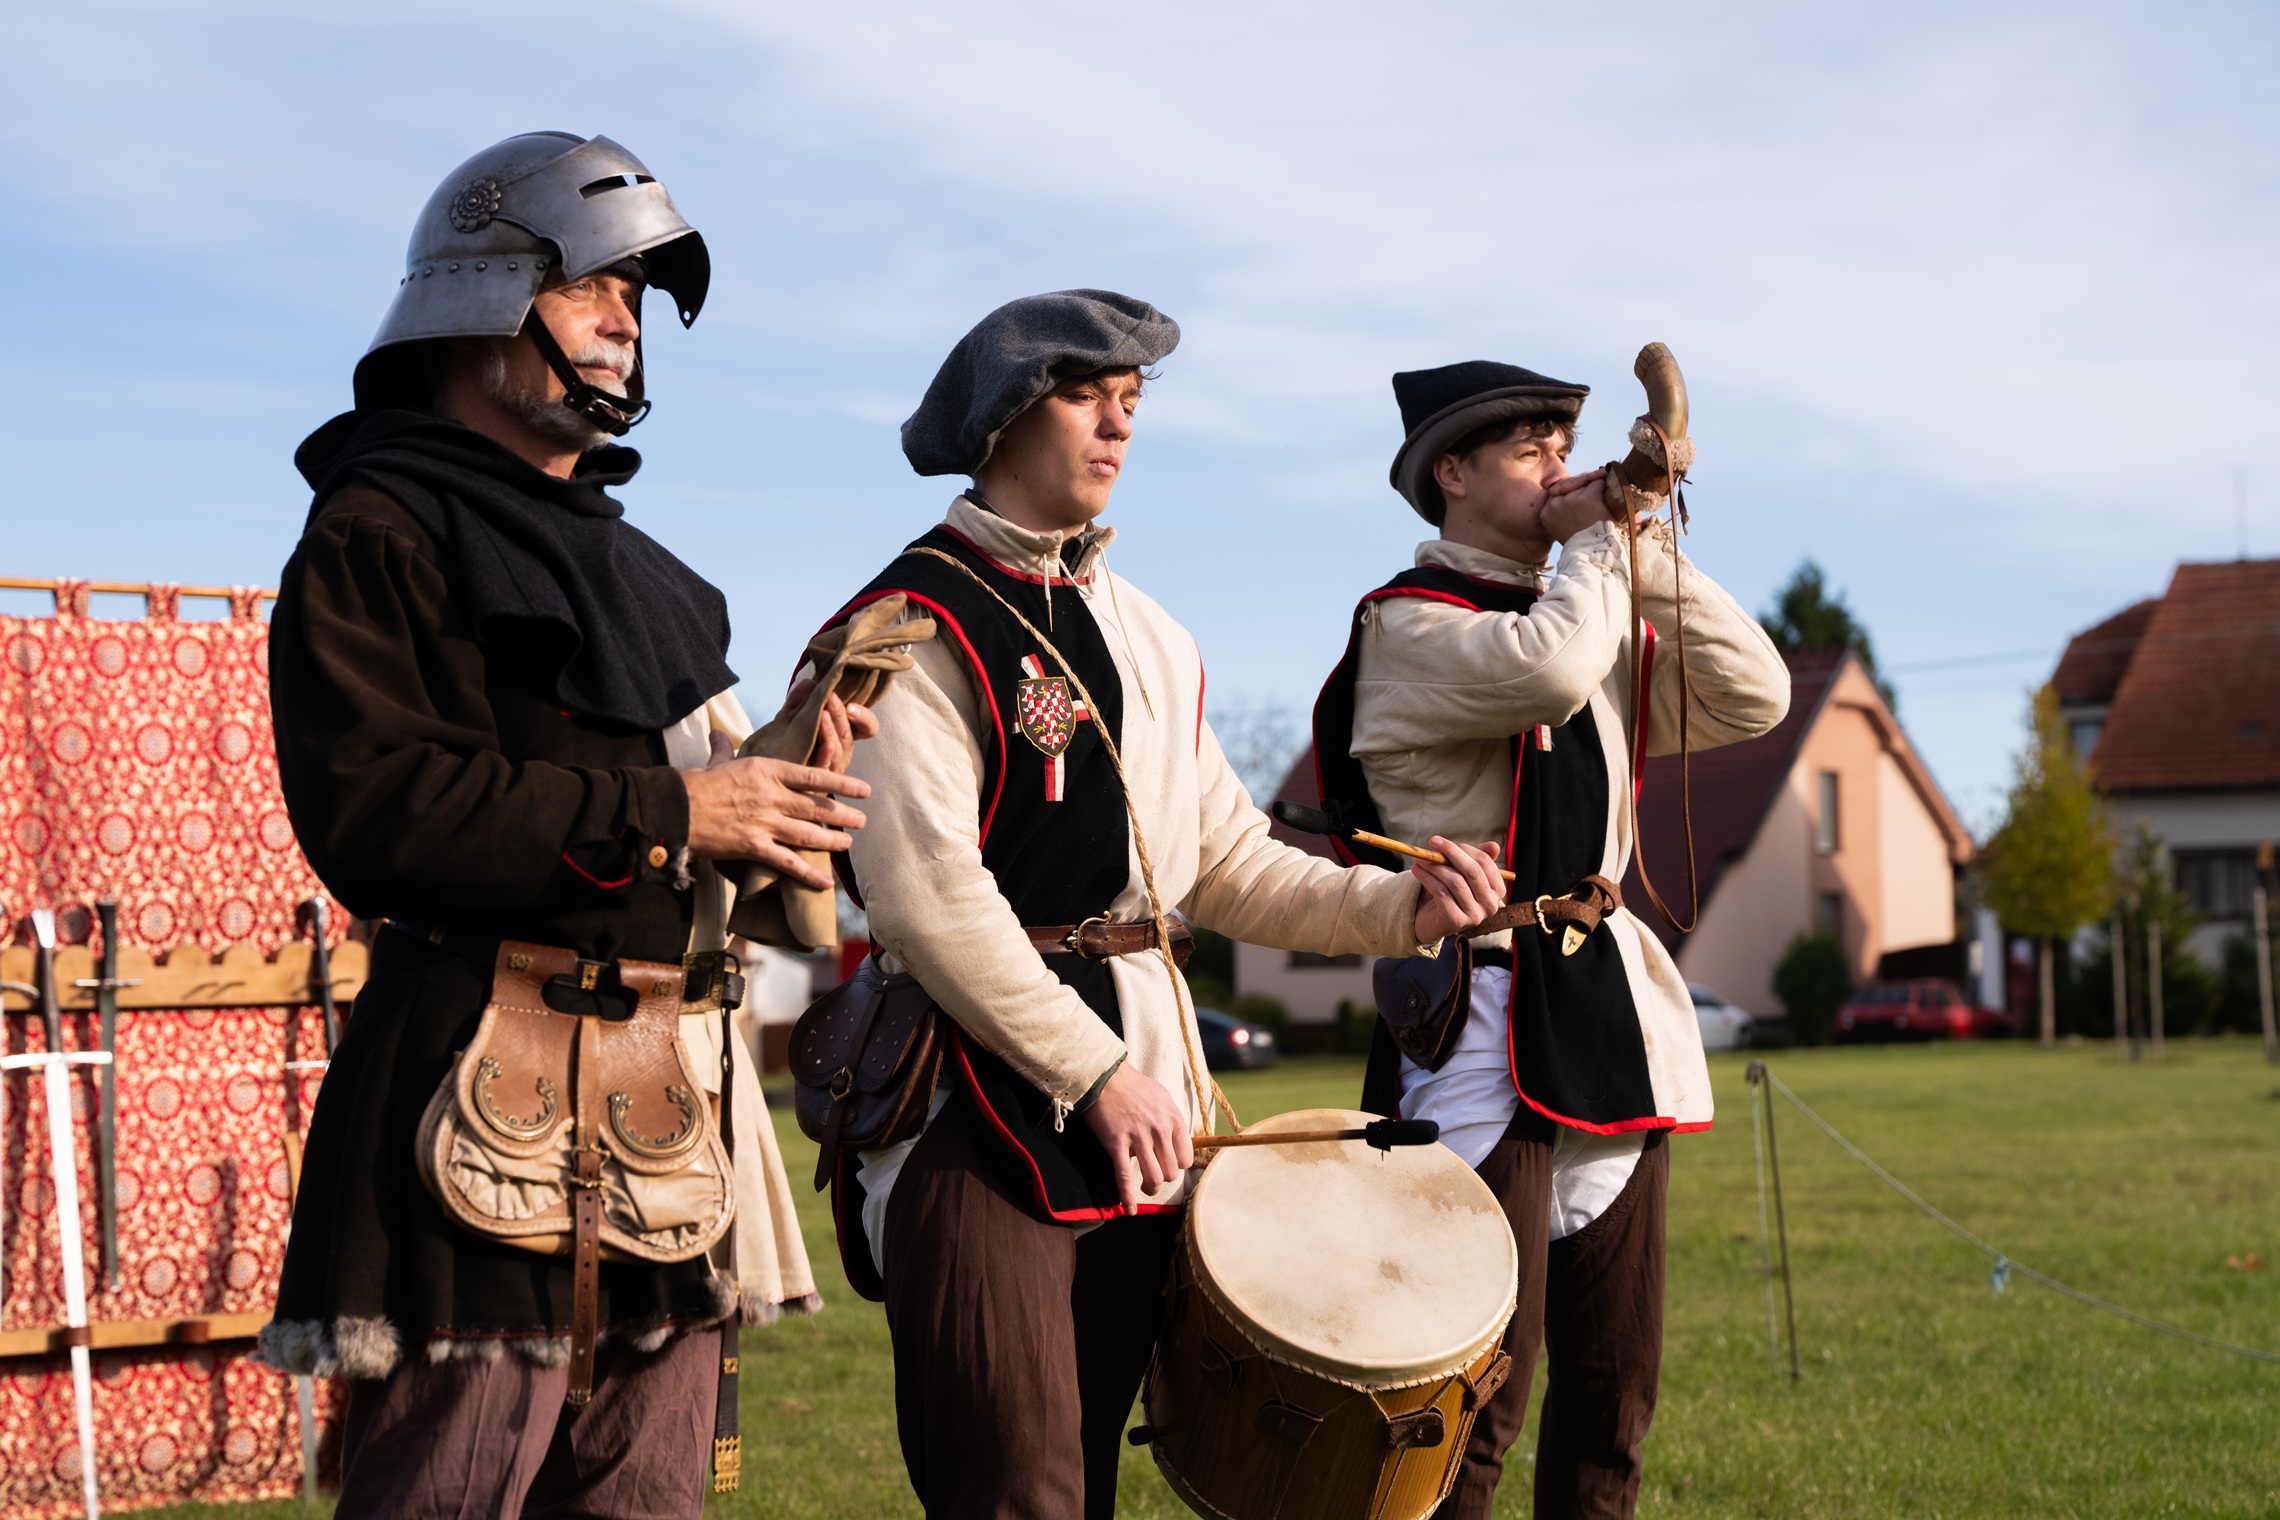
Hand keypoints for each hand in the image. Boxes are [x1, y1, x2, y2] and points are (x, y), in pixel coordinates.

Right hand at [681, 748, 869, 889]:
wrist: (675, 808)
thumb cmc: (695, 784)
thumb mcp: (717, 762)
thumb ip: (725, 749)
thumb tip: (718, 733)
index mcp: (767, 770)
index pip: (814, 776)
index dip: (842, 784)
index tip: (863, 789)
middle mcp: (771, 796)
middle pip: (817, 807)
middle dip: (843, 815)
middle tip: (862, 821)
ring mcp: (764, 822)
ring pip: (808, 834)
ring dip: (832, 841)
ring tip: (848, 844)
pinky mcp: (753, 846)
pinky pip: (786, 863)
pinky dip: (807, 875)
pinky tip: (824, 883)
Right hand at [1081, 1064, 1193, 1215]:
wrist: (1105, 1076)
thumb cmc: (1132, 1085)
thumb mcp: (1161, 1097)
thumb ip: (1169, 1119)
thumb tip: (1174, 1139)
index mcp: (1173, 1119)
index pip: (1186, 1157)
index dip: (1178, 1165)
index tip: (1168, 1163)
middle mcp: (1159, 1130)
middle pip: (1171, 1171)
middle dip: (1164, 1177)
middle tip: (1154, 1174)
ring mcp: (1138, 1138)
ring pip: (1154, 1178)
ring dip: (1150, 1188)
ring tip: (1145, 1187)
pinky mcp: (1116, 1144)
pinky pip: (1124, 1177)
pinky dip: (1127, 1197)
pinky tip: (1130, 1210)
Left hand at [1411, 837, 1506, 943]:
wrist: (1431, 920)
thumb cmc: (1450, 891)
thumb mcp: (1462, 873)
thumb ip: (1475, 858)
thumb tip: (1494, 846)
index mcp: (1497, 890)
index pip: (1485, 862)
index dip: (1465, 849)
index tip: (1444, 841)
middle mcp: (1490, 905)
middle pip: (1472, 871)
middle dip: (1451, 852)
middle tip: (1433, 841)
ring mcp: (1475, 915)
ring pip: (1455, 881)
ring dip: (1435, 866)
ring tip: (1421, 859)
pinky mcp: (1456, 921)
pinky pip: (1441, 892)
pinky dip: (1427, 878)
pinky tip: (1417, 871)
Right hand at [1540, 468, 1612, 544]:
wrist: (1596, 556)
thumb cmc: (1584, 543)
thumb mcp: (1565, 527)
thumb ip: (1563, 509)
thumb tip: (1566, 487)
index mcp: (1546, 513)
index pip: (1556, 491)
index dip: (1570, 488)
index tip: (1581, 491)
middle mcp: (1554, 505)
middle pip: (1569, 484)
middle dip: (1583, 483)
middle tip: (1596, 482)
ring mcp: (1570, 501)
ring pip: (1584, 482)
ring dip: (1594, 484)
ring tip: (1603, 492)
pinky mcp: (1587, 499)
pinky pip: (1597, 482)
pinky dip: (1605, 485)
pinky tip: (1608, 490)